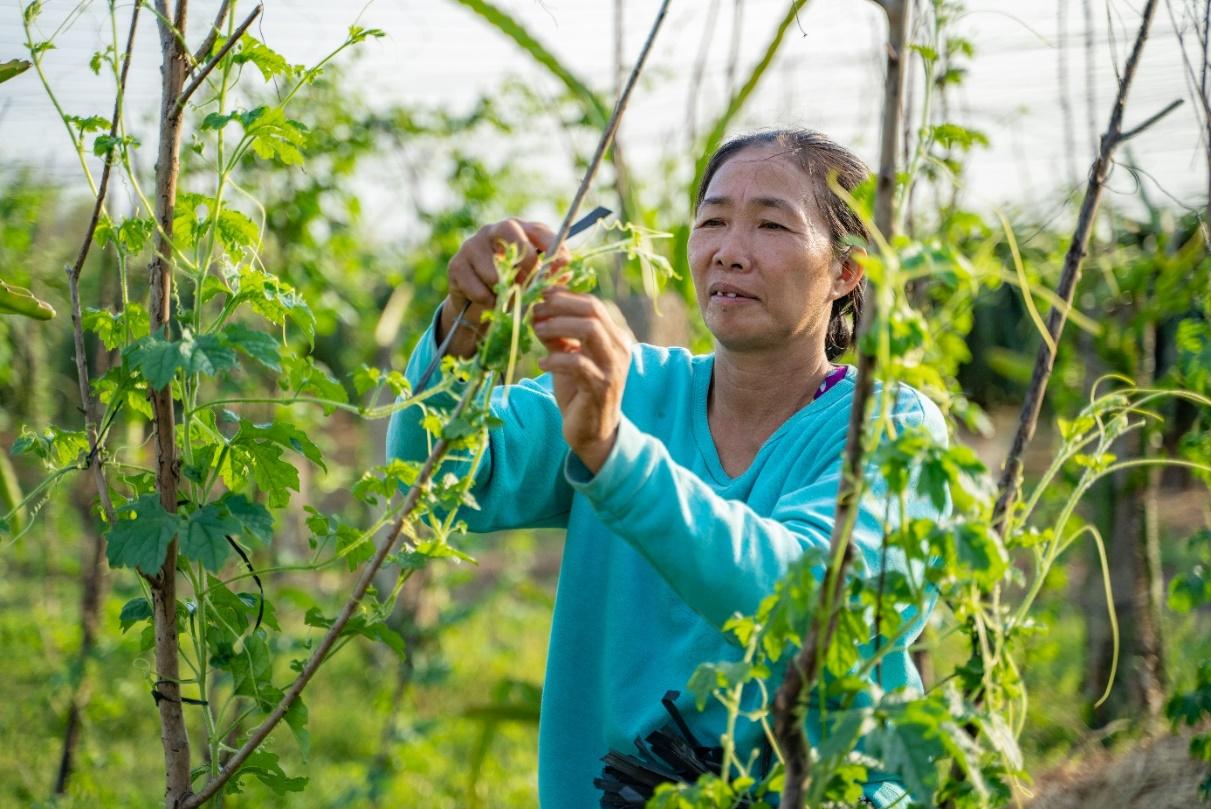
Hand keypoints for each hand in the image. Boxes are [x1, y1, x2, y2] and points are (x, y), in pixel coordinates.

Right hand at [439, 219, 568, 356]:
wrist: (478, 303)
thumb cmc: (513, 286)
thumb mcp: (535, 278)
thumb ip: (551, 274)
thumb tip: (565, 273)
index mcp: (518, 229)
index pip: (539, 230)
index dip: (553, 248)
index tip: (562, 269)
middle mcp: (493, 230)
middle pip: (510, 231)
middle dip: (525, 261)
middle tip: (529, 283)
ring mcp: (472, 245)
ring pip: (494, 270)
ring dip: (506, 292)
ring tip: (509, 298)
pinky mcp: (456, 265)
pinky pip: (479, 290)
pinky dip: (489, 302)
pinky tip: (491, 302)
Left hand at [533, 287, 632, 474]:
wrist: (593, 433)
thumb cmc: (579, 392)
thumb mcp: (567, 357)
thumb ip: (557, 335)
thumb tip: (537, 311)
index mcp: (614, 337)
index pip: (593, 303)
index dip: (565, 296)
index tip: (541, 295)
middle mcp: (619, 348)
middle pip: (593, 310)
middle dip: (561, 305)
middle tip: (536, 311)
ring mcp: (613, 367)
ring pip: (589, 330)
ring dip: (558, 326)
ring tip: (536, 331)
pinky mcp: (601, 387)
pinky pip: (578, 363)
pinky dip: (556, 359)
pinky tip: (541, 364)